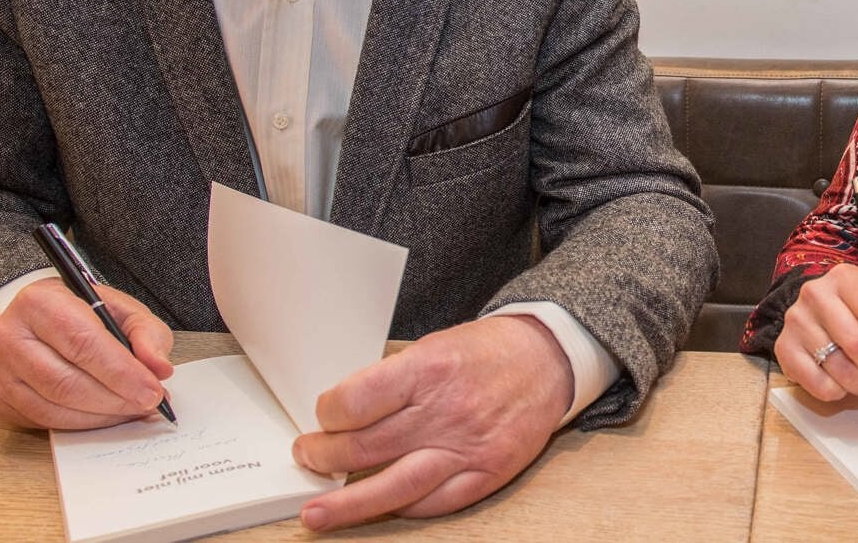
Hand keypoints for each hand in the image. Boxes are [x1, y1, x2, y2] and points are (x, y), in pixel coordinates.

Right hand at [0, 278, 173, 429]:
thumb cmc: (79, 312)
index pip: (82, 343)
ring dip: (101, 416)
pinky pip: (43, 421)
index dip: (121, 371)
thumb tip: (160, 368)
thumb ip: (146, 333)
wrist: (33, 320)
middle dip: (115, 398)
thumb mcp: (119, 308)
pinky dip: (81, 424)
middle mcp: (9, 336)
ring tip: (132, 410)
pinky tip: (106, 416)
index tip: (153, 390)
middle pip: (66, 381)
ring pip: (54, 407)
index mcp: (39, 302)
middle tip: (148, 404)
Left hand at [292, 313, 573, 530]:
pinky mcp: (487, 473)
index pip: (355, 402)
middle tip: (309, 458)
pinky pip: (433, 504)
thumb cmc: (488, 351)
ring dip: (347, 503)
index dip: (327, 414)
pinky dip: (402, 507)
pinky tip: (382, 506)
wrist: (548, 359)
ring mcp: (467, 447)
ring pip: (393, 487)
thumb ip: (393, 380)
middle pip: (365, 448)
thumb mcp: (434, 345)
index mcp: (429, 369)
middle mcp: (446, 411)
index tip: (322, 417)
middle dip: (324, 458)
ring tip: (317, 512)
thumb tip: (345, 413)